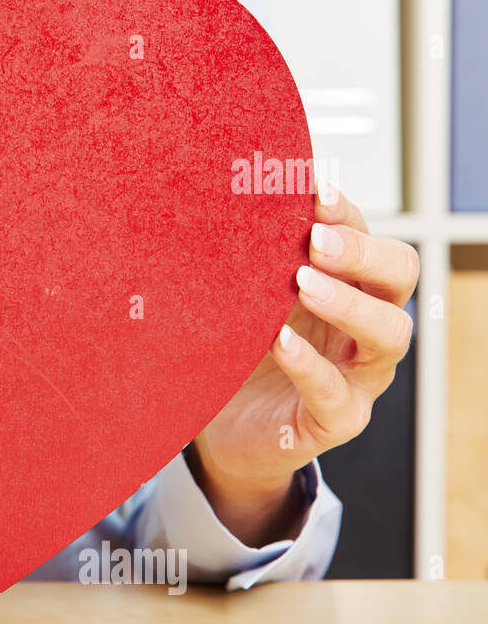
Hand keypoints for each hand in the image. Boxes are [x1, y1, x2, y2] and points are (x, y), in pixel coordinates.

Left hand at [191, 185, 418, 545]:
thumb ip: (251, 264)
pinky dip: (311, 366)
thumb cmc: (240, 356)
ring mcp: (358, 376)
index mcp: (348, 289)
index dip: (345, 214)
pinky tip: (281, 343)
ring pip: (389, 333)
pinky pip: (337, 395)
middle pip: (400, 276)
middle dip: (362, 252)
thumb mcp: (246, 303)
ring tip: (304, 283)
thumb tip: (223, 203)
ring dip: (349, 303)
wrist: (223, 432)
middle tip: (317, 241)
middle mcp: (364, 328)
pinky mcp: (337, 421)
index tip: (312, 191)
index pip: (368, 239)